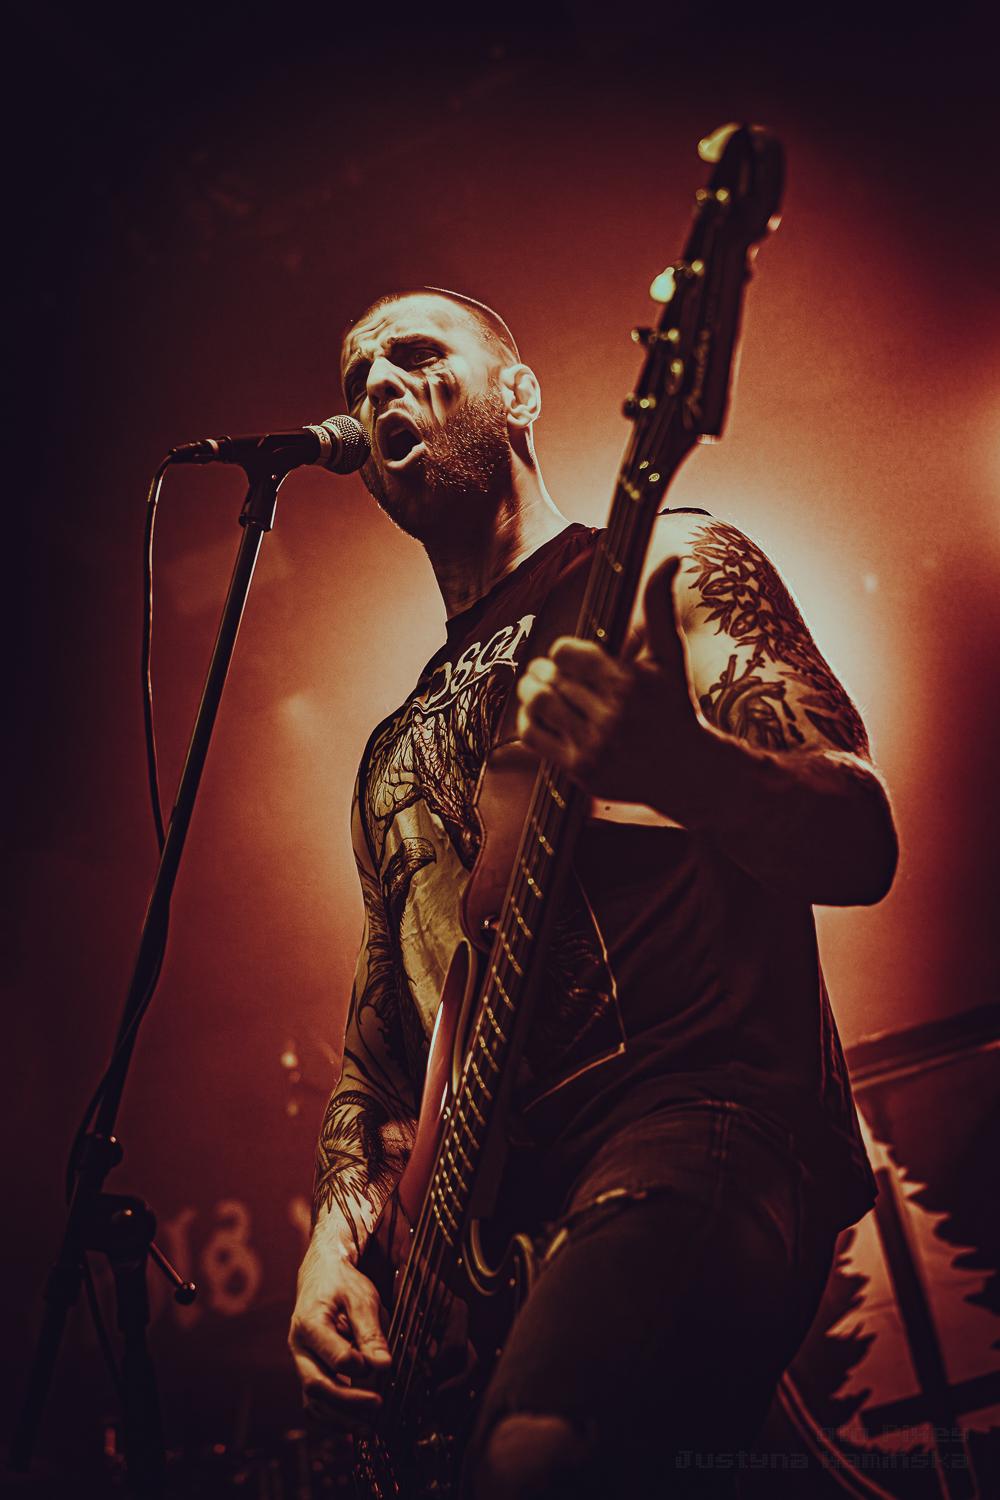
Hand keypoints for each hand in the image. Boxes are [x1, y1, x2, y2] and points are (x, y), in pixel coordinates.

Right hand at [289, 1235, 390, 1429]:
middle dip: (347, 1401)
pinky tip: (356, 1423)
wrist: (322, 1275)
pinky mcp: (310, 1373)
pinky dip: (334, 1418)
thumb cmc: (342, 1284)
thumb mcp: (361, 1298)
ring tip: (369, 1427)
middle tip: (378, 1405)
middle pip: (316, 1384)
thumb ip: (371, 1332)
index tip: (379, 1366)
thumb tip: (383, 1366)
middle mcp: (299, 1347)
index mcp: (309, 1323)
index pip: (330, 1354)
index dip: (355, 1365)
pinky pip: (316, 1403)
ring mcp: (302, 1362)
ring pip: (314, 1401)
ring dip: (341, 1418)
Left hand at [515, 557, 702, 808]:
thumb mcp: (670, 656)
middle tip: (545, 673)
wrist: (689, 771)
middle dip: (544, 673)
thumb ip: (660, 606)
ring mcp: (597, 745)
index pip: (565, 653)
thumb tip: (670, 558)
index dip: (563, 652)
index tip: (570, 657)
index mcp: (630, 681)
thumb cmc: (675, 706)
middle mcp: (613, 715)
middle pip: (550, 679)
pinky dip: (528, 721)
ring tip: (535, 688)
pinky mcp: (582, 770)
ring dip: (530, 693)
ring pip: (539, 704)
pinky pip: (535, 737)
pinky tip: (537, 715)